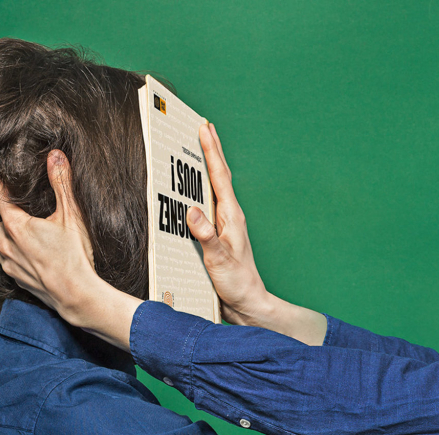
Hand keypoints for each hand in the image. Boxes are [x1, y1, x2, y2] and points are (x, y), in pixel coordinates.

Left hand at [0, 151, 139, 349]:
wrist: (76, 295)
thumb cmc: (74, 256)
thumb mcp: (72, 216)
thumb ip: (62, 184)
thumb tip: (55, 156)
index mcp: (17, 225)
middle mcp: (6, 244)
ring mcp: (9, 263)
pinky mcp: (16, 278)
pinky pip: (1, 260)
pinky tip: (6, 250)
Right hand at [187, 123, 273, 325]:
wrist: (247, 303)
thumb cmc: (237, 283)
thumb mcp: (219, 259)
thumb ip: (207, 236)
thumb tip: (193, 212)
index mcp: (232, 216)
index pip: (219, 177)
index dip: (211, 151)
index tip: (204, 127)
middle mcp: (229, 216)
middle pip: (218, 176)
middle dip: (211, 150)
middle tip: (203, 126)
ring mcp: (224, 225)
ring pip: (212, 189)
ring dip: (205, 167)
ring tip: (196, 148)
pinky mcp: (217, 235)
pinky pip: (206, 205)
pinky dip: (199, 190)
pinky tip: (191, 189)